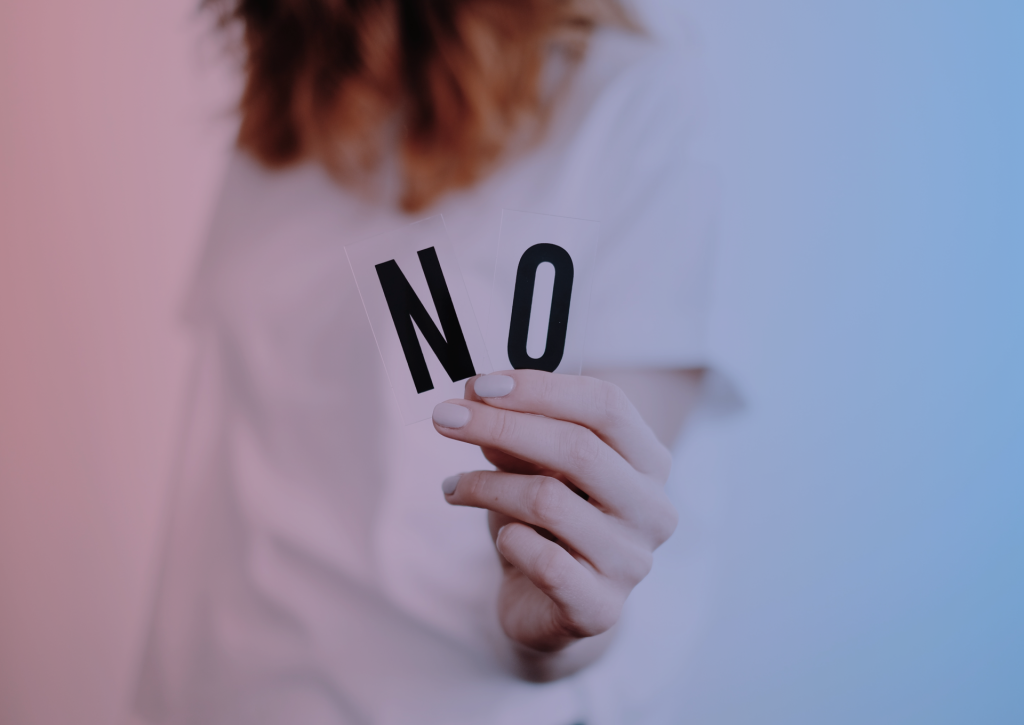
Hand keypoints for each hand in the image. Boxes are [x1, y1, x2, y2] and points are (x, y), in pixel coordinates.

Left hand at [431, 370, 678, 673]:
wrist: (549, 606)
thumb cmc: (547, 521)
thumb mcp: (532, 468)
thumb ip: (515, 433)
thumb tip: (475, 394)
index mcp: (649, 461)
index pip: (606, 405)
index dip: (541, 389)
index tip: (480, 385)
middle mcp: (653, 509)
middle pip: (578, 448)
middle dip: (501, 427)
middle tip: (445, 418)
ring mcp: (632, 562)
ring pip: (549, 501)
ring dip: (487, 486)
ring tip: (453, 486)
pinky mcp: (600, 608)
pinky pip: (544, 561)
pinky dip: (509, 540)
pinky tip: (499, 538)